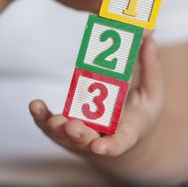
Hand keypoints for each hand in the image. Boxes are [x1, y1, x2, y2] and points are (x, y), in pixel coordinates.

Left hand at [29, 33, 163, 166]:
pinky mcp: (64, 129)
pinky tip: (36, 105)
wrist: (118, 138)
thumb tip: (150, 39)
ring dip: (58, 128)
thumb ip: (151, 70)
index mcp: (126, 133)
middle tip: (73, 127)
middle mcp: (100, 138)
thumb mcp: (152, 96)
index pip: (119, 143)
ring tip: (53, 119)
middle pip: (87, 140)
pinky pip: (49, 125)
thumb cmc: (138, 117)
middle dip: (79, 134)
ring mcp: (79, 136)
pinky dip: (41, 117)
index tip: (100, 147)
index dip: (110, 146)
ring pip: (65, 136)